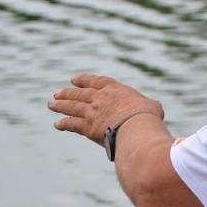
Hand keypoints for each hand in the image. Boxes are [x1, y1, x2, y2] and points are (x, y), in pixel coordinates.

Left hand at [48, 73, 163, 144]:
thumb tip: (154, 109)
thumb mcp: (152, 106)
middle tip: (57, 93)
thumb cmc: (147, 117)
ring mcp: (92, 112)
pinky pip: (72, 124)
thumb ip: (148, 105)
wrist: (136, 127)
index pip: (96, 81)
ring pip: (72, 107)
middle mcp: (100, 98)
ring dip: (60, 105)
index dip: (84, 80)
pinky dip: (64, 124)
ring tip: (51, 104)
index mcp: (115, 90)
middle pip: (80, 93)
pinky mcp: (87, 127)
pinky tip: (57, 124)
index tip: (74, 79)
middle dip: (68, 93)